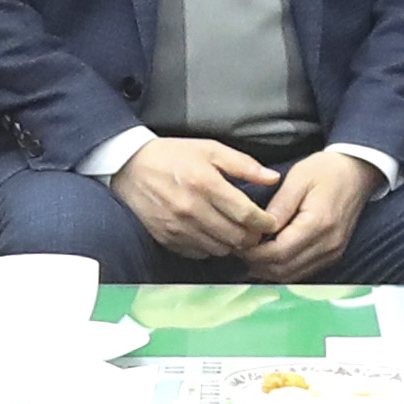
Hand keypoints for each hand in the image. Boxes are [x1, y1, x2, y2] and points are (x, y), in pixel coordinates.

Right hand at [111, 134, 279, 258]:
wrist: (129, 167)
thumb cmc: (173, 155)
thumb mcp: (210, 149)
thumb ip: (244, 165)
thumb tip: (274, 178)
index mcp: (206, 184)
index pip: (246, 214)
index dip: (264, 222)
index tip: (271, 222)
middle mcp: (192, 210)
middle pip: (236, 237)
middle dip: (252, 236)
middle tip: (256, 229)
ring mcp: (178, 227)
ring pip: (220, 249)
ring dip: (232, 244)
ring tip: (235, 232)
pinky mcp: (167, 238)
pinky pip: (200, 253)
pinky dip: (211, 248)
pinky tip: (213, 234)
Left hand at [243, 149, 382, 281]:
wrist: (357, 172)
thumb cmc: (327, 170)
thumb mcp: (298, 178)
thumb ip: (279, 206)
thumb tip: (258, 228)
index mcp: (318, 223)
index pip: (278, 252)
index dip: (254, 253)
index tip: (238, 243)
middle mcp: (328, 244)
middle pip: (284, 269)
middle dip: (257, 263)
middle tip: (239, 250)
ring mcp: (333, 252)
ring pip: (292, 275)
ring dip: (268, 269)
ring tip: (251, 254)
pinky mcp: (333, 255)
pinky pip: (303, 272)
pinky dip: (283, 269)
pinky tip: (269, 257)